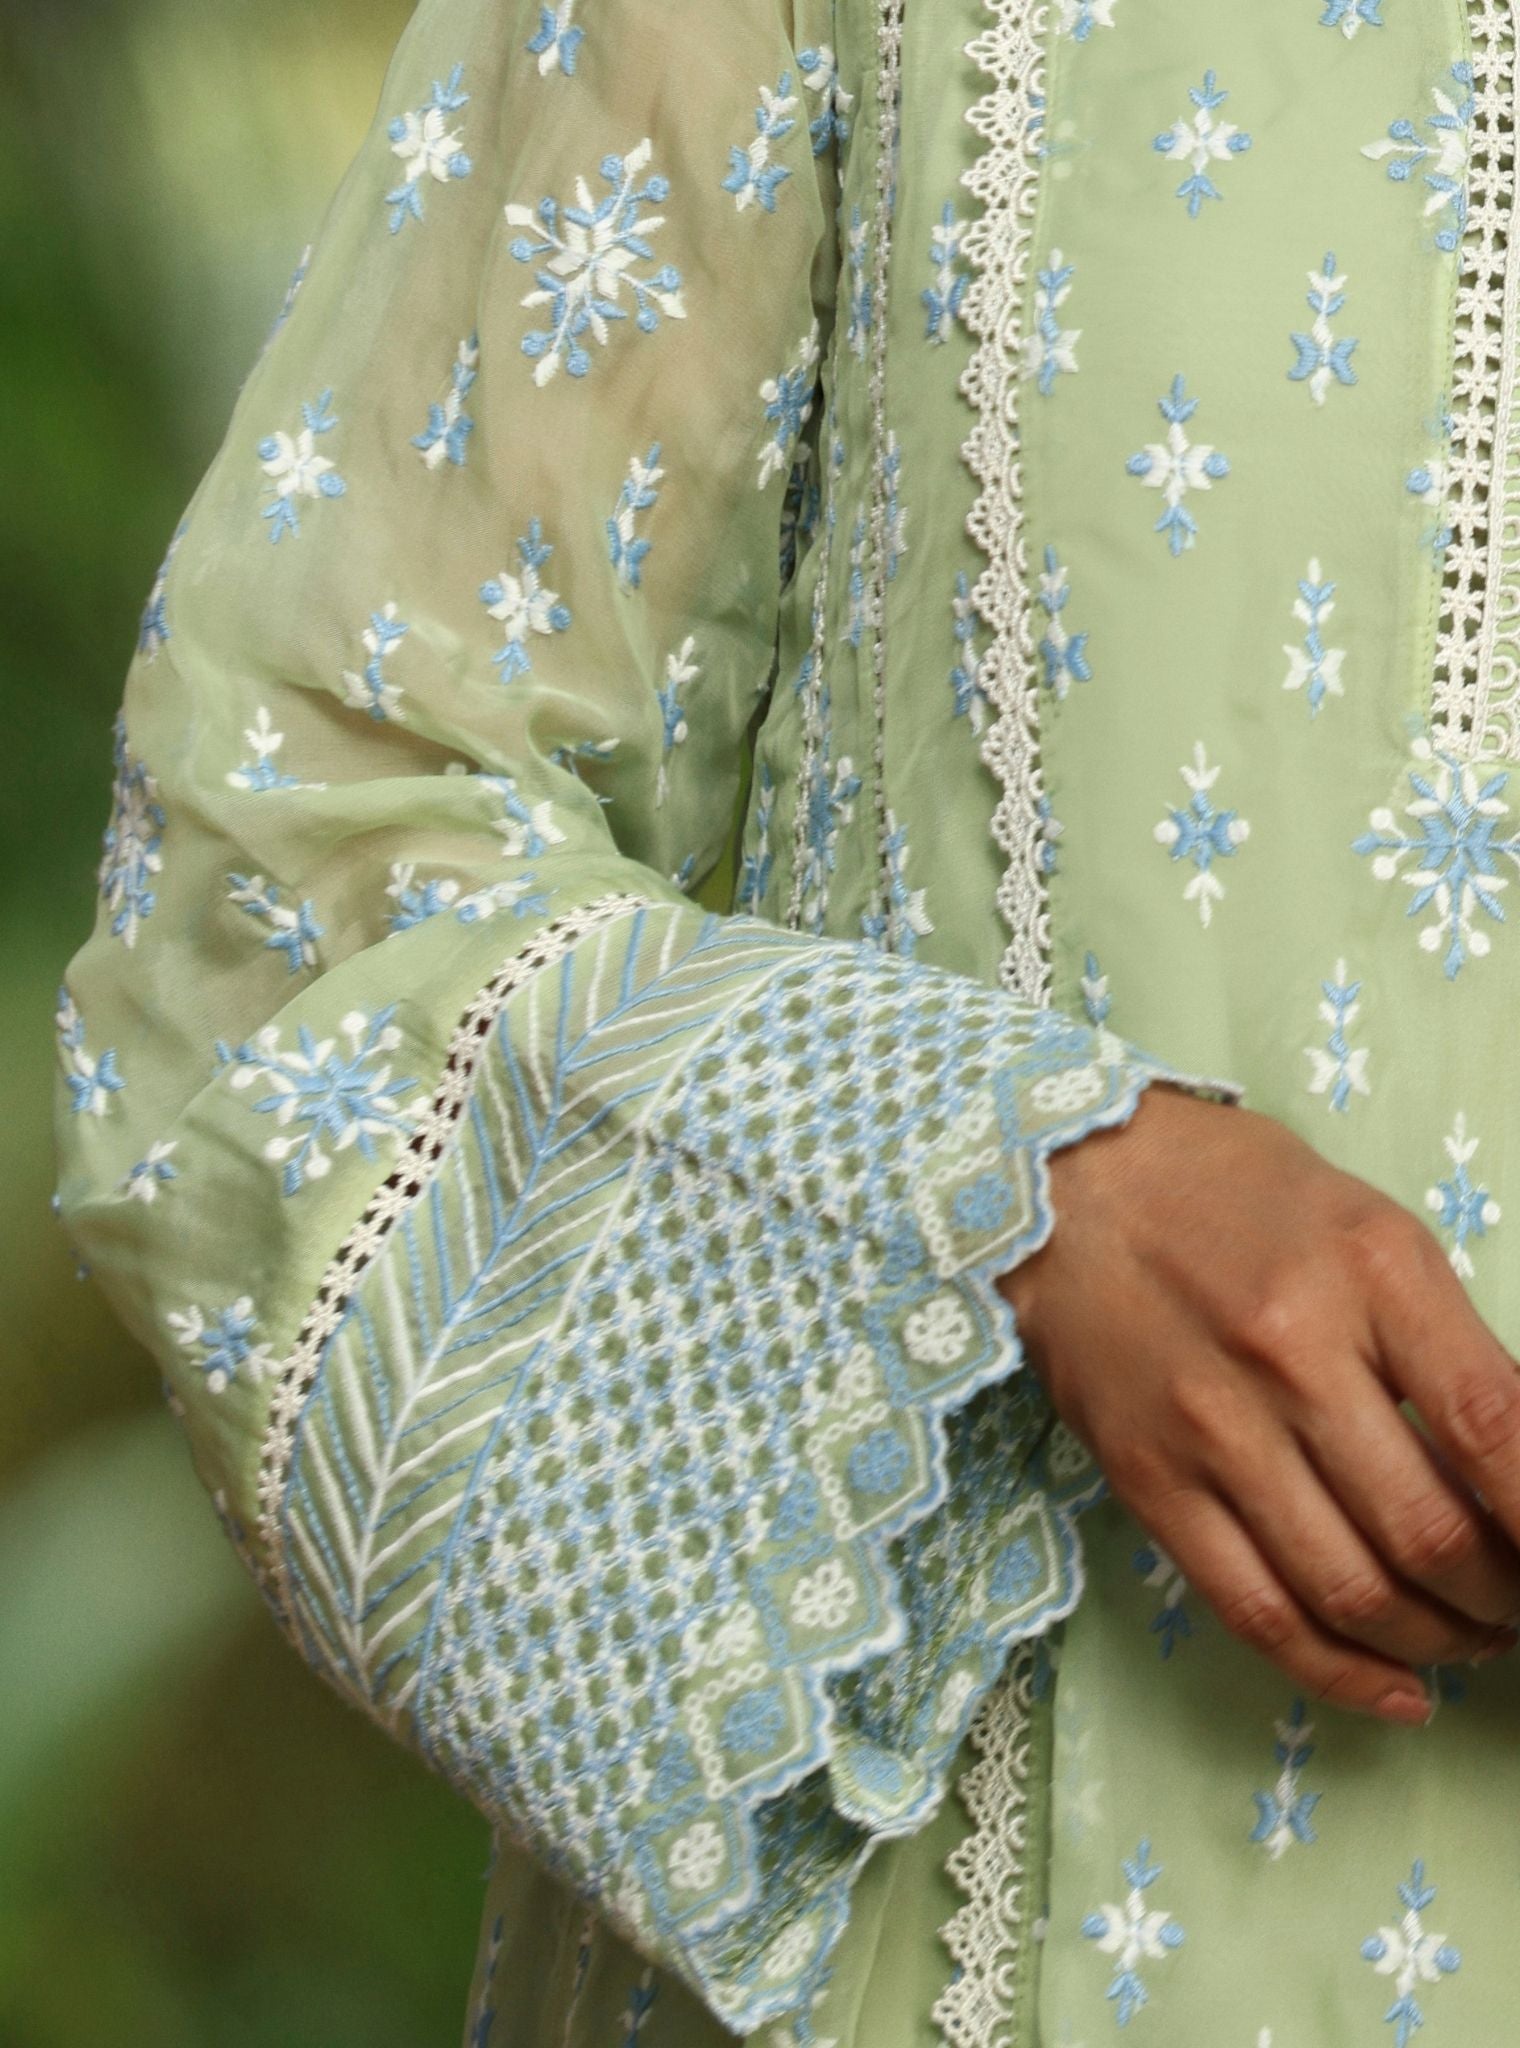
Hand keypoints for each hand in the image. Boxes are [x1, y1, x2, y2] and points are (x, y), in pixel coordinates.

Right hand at [1001, 1081, 1519, 1722]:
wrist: (1064, 1184)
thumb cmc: (1232, 1193)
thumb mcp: (1368, 1227)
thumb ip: (1446, 1341)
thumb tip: (1519, 1473)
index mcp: (1368, 1270)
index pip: (1499, 1430)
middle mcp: (1290, 1352)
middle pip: (1431, 1532)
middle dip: (1507, 1598)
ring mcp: (1211, 1427)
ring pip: (1353, 1592)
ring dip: (1440, 1643)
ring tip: (1473, 1639)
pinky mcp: (1150, 1482)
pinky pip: (1256, 1612)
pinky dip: (1342, 1674)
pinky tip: (1399, 1690)